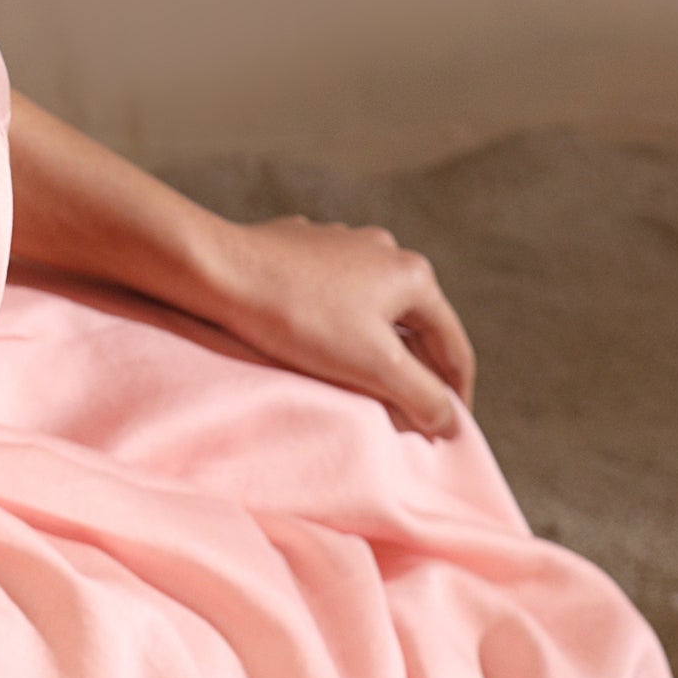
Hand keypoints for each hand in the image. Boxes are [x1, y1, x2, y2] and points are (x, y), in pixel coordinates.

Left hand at [204, 213, 476, 437]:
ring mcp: (343, 243)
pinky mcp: (304, 249)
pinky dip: (342, 325)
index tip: (449, 433)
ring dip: (378, 348)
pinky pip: (336, 295)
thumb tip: (449, 420)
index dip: (456, 396)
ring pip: (375, 309)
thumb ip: (423, 396)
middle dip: (416, 371)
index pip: (453, 347)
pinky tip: (322, 347)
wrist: (221, 271)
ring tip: (367, 385)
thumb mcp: (374, 366)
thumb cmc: (301, 319)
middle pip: (416, 326)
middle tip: (410, 415)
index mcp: (412, 275)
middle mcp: (384, 250)